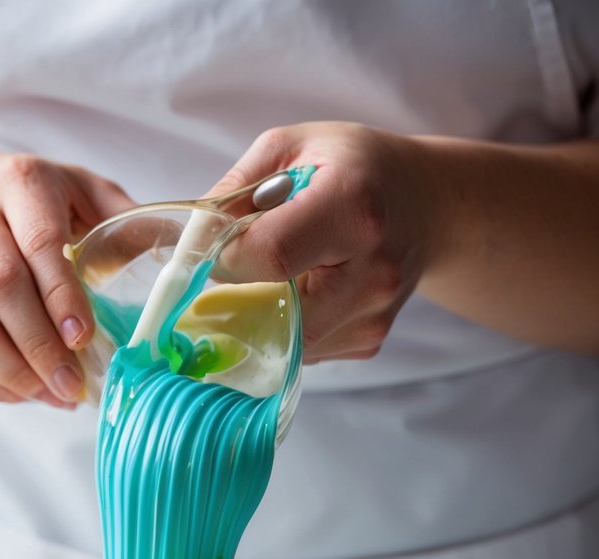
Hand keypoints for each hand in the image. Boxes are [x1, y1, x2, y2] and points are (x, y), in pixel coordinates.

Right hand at [0, 139, 134, 404]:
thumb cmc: (24, 198)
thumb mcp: (77, 189)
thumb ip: (123, 221)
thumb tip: (182, 260)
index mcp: (19, 184)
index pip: (38, 244)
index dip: (61, 296)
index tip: (84, 337)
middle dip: (40, 346)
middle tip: (75, 384)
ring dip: (10, 370)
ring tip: (51, 395)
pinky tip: (22, 393)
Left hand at [210, 123, 439, 362]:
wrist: (428, 206)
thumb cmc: (355, 168)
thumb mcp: (292, 148)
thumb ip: (234, 191)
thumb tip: (192, 242)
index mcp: (352, 208)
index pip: (268, 256)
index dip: (228, 255)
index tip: (221, 243)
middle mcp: (372, 271)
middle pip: (274, 312)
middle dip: (241, 292)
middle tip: (242, 264)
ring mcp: (373, 315)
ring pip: (281, 339)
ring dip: (264, 311)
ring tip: (286, 268)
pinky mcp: (368, 341)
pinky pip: (302, 348)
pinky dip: (288, 323)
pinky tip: (308, 288)